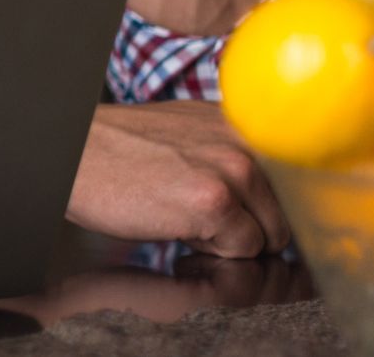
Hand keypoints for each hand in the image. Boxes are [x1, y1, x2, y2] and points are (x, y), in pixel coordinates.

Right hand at [66, 101, 289, 257]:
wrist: (72, 154)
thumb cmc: (122, 151)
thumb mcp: (189, 133)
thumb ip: (233, 152)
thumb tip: (279, 197)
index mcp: (244, 122)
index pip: (302, 179)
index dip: (284, 209)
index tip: (263, 219)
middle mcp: (247, 140)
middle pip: (288, 216)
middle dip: (252, 228)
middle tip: (199, 214)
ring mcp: (233, 169)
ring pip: (270, 237)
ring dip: (232, 241)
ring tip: (184, 216)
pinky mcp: (214, 202)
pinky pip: (242, 250)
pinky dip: (211, 250)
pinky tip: (174, 224)